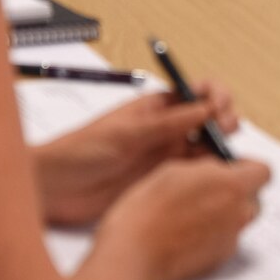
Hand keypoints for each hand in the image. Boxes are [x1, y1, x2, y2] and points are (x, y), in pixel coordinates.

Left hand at [35, 84, 241, 227]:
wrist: (56, 187)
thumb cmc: (79, 150)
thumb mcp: (126, 133)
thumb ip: (167, 122)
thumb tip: (206, 106)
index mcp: (155, 107)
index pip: (196, 92)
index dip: (214, 95)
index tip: (221, 106)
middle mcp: (164, 130)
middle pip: (208, 119)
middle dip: (224, 120)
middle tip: (223, 131)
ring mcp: (164, 156)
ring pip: (206, 148)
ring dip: (220, 149)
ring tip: (221, 158)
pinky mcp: (162, 182)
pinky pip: (195, 174)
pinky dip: (209, 174)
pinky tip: (212, 178)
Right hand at [99, 155, 271, 279]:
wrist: (134, 251)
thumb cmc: (148, 208)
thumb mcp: (175, 169)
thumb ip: (207, 167)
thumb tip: (218, 167)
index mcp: (231, 185)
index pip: (263, 171)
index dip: (247, 168)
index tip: (231, 167)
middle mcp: (239, 213)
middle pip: (254, 198)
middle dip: (236, 192)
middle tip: (207, 189)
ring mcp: (231, 239)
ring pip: (240, 219)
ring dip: (226, 213)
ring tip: (192, 212)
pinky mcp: (219, 259)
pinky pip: (226, 240)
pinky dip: (214, 235)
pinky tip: (186, 232)